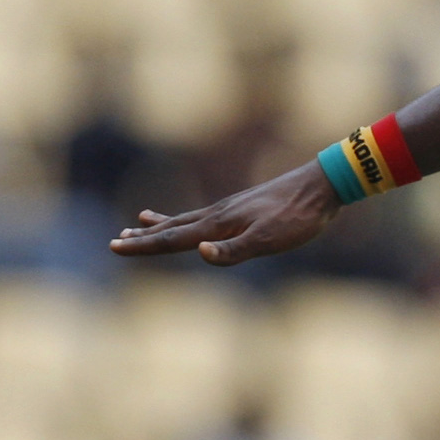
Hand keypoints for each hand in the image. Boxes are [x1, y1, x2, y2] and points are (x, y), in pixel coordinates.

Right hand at [108, 163, 341, 265]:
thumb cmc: (299, 216)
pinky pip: (208, 215)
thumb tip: (201, 253)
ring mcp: (233, 209)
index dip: (145, 246)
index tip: (116, 246)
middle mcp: (220, 214)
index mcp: (220, 224)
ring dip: (162, 225)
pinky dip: (190, 218)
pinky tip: (197, 220)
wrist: (324, 186)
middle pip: (174, 227)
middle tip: (118, 240)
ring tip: (140, 222)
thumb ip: (236, 250)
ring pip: (188, 219)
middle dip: (146, 237)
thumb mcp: (270, 239)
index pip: (174, 238)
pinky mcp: (246, 208)